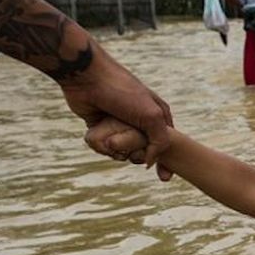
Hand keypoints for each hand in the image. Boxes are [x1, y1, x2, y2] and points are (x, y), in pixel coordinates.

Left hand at [59, 46, 172, 179]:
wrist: (88, 77)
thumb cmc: (123, 92)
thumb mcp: (151, 116)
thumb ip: (160, 141)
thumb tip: (150, 162)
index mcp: (157, 115)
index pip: (166, 144)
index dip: (165, 162)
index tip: (163, 178)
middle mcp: (140, 120)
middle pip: (143, 151)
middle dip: (136, 156)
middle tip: (129, 153)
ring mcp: (121, 124)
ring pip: (124, 151)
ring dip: (117, 152)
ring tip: (111, 143)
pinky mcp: (102, 126)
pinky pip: (106, 146)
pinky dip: (102, 148)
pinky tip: (100, 140)